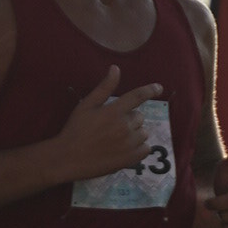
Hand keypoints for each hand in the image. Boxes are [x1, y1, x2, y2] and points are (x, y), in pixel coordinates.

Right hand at [54, 67, 164, 183]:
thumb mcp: (86, 105)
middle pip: (139, 116)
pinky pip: (146, 149)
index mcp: (114, 111)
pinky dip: (139, 148)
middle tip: (112, 126)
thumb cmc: (75, 130)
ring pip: (143, 132)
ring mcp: (129, 144)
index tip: (159, 88)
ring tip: (117, 139)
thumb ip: (104, 88)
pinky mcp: (131, 159)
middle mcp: (124, 127)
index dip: (150, 90)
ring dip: (135, 133)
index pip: (138, 96)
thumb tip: (116, 68)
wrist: (68, 158)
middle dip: (130, 118)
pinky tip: (125, 149)